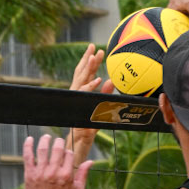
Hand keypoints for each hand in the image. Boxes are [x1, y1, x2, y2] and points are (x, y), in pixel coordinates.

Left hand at [23, 133, 90, 188]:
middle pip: (57, 149)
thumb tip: (90, 161)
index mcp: (66, 175)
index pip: (69, 155)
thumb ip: (83, 175)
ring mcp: (41, 172)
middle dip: (58, 142)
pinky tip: (29, 139)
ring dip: (45, 140)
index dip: (69, 152)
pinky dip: (28, 146)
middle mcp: (53, 171)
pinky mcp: (30, 174)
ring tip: (46, 137)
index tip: (67, 154)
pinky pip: (28, 156)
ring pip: (42, 150)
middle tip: (58, 141)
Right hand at [68, 43, 108, 163]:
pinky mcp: (78, 106)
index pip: (84, 72)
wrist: (80, 141)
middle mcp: (77, 93)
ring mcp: (76, 99)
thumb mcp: (102, 107)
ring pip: (81, 80)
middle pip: (81, 72)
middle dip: (87, 59)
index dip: (89, 60)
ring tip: (94, 57)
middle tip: (94, 47)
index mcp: (82, 91)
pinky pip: (84, 94)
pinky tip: (98, 80)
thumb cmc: (90, 125)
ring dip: (87, 68)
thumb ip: (105, 93)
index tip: (96, 49)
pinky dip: (90, 86)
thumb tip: (112, 81)